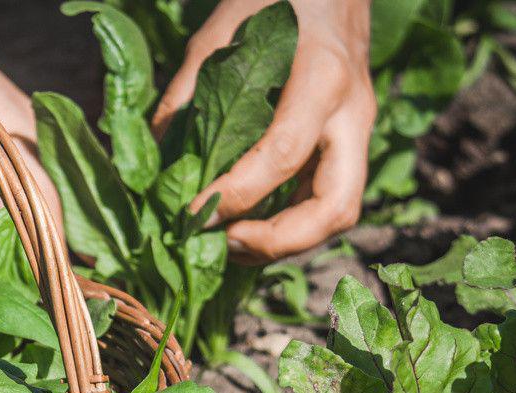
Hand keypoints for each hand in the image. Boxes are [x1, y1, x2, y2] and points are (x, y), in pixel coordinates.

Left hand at [151, 0, 375, 263]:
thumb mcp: (222, 27)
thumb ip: (188, 88)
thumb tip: (157, 149)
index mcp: (321, 78)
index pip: (281, 154)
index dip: (234, 195)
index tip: (191, 213)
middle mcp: (351, 113)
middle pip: (335, 206)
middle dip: (280, 241)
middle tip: (227, 242)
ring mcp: (357, 131)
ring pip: (339, 213)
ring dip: (287, 243)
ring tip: (233, 243)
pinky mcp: (350, 143)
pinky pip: (328, 200)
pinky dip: (291, 225)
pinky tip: (250, 226)